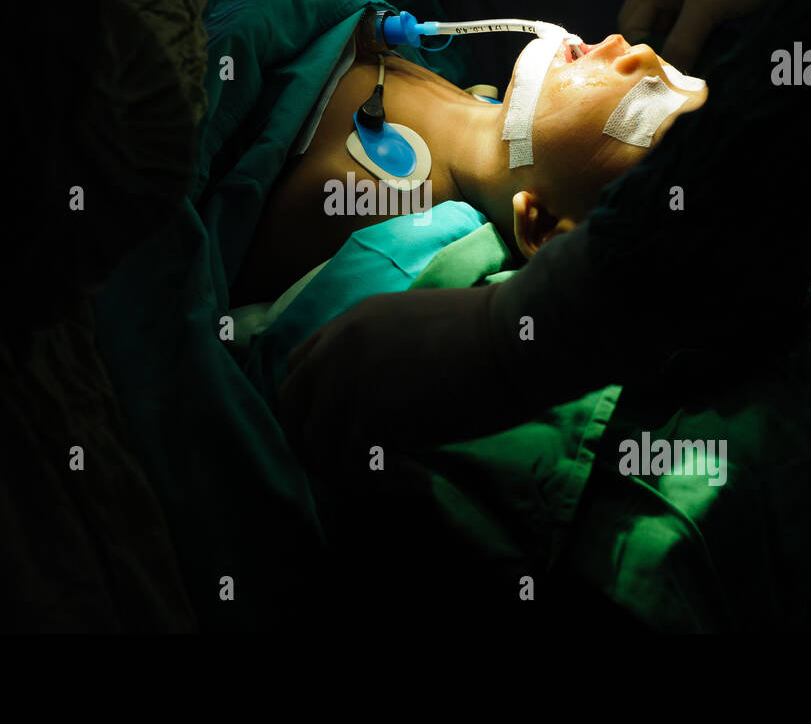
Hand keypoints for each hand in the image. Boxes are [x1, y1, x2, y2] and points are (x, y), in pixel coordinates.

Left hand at [277, 285, 518, 477]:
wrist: (518, 337)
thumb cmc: (493, 333)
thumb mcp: (419, 331)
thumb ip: (387, 357)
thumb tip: (386, 406)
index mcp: (351, 323)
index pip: (299, 368)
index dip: (312, 407)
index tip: (342, 434)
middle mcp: (338, 348)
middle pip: (292, 409)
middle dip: (316, 447)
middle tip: (357, 473)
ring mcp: (350, 380)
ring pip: (319, 448)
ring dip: (353, 476)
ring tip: (401, 480)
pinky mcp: (372, 415)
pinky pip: (356, 469)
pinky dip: (385, 486)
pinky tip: (421, 484)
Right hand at [617, 0, 792, 68]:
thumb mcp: (708, 7)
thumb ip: (682, 42)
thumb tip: (665, 77)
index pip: (631, 18)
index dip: (639, 45)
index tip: (655, 70)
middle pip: (653, 28)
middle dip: (664, 51)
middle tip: (676, 76)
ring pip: (676, 32)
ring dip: (685, 50)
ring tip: (699, 67)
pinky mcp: (713, 1)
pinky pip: (697, 30)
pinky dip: (702, 44)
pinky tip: (714, 55)